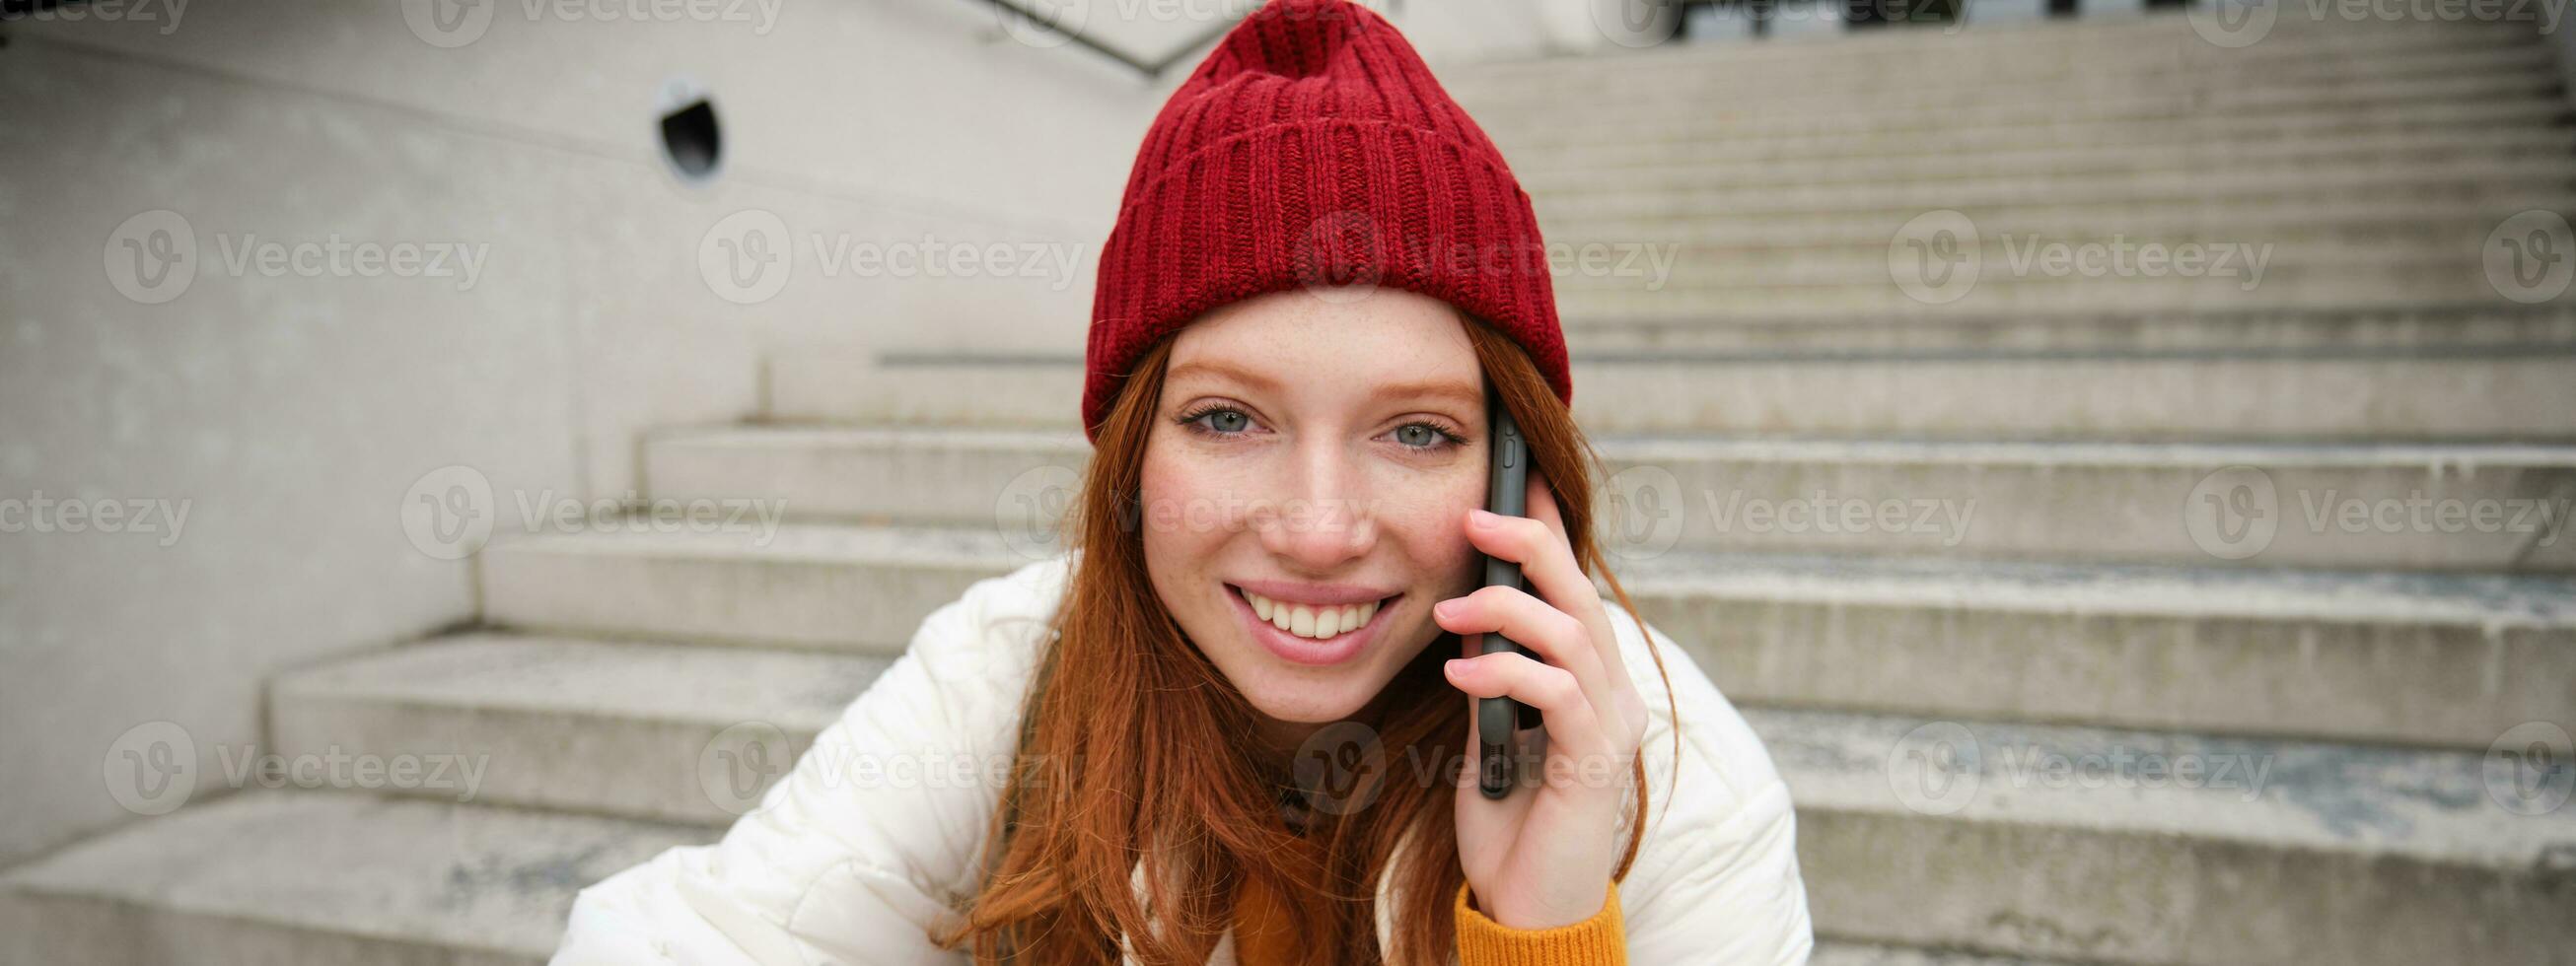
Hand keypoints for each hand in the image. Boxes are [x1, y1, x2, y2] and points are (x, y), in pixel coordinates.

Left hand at [1434, 468, 1650, 929]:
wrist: (1525, 907)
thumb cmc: (1510, 825)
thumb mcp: (1489, 733)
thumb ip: (1491, 676)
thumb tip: (1470, 613)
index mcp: (1592, 683)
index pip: (1575, 591)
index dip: (1552, 529)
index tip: (1516, 478)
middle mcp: (1614, 696)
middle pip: (1583, 595)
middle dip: (1531, 543)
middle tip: (1475, 515)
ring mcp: (1611, 728)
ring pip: (1572, 635)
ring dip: (1507, 609)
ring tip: (1450, 609)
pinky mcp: (1595, 762)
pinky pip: (1557, 693)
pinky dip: (1505, 673)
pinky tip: (1461, 675)